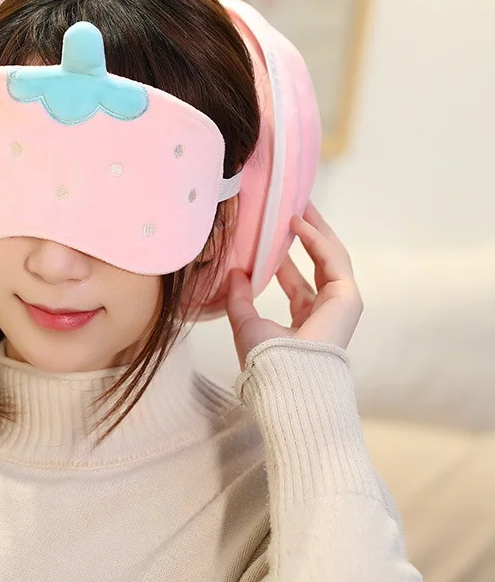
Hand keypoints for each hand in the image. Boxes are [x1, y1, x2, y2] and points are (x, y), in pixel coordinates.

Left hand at [225, 202, 362, 368]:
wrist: (283, 377)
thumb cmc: (265, 359)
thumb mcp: (245, 323)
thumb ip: (240, 298)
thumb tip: (233, 273)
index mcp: (305, 321)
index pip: (298, 281)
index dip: (287, 256)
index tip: (274, 235)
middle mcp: (325, 310)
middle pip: (319, 263)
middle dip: (307, 235)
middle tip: (292, 209)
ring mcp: (340, 303)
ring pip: (330, 256)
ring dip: (315, 229)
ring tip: (298, 204)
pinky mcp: (348, 297)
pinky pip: (332, 259)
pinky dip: (317, 238)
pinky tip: (298, 222)